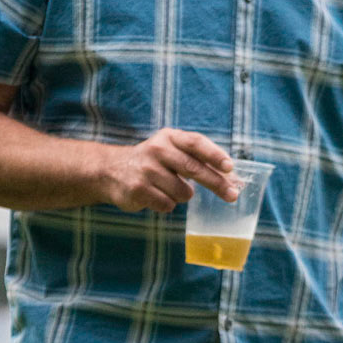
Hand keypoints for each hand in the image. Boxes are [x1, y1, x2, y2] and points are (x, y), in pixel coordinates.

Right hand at [102, 129, 236, 214]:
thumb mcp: (170, 149)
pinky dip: (167, 204)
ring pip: (183, 192)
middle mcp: (157, 150)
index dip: (214, 155)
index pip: (195, 143)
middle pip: (194, 169)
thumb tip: (231, 177)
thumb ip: (196, 158)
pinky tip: (156, 195)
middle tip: (232, 195)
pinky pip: (168, 205)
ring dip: (182, 195)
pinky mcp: (139, 190)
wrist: (110, 170)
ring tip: (168, 188)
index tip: (230, 167)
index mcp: (168, 137)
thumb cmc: (152, 162)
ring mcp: (146, 170)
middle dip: (216, 184)